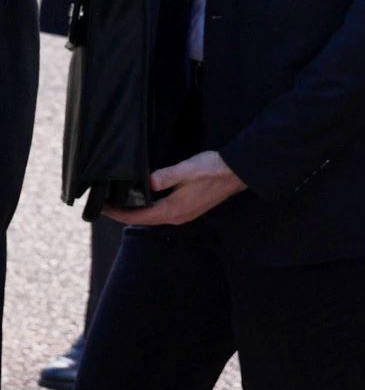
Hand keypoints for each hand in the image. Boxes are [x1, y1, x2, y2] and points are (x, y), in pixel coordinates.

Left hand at [101, 151, 246, 225]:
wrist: (237, 172)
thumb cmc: (213, 169)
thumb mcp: (187, 169)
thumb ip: (165, 176)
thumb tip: (145, 181)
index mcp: (173, 210)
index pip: (138, 217)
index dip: (118, 214)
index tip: (102, 209)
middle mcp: (177, 217)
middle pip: (143, 220)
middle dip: (123, 214)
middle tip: (106, 205)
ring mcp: (184, 214)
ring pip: (152, 217)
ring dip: (136, 212)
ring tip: (120, 203)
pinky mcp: (189, 209)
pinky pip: (162, 213)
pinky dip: (148, 209)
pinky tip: (144, 200)